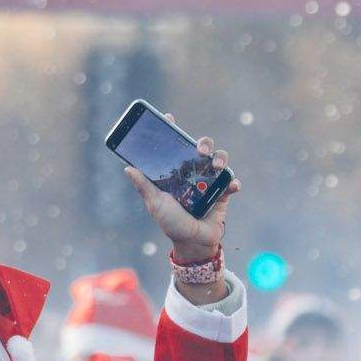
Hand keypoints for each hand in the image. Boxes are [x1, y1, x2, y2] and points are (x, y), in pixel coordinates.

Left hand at [123, 135, 237, 262]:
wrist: (192, 243)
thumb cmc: (171, 222)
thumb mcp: (155, 203)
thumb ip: (144, 186)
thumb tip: (127, 168)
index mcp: (176, 172)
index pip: (174, 147)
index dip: (172, 130)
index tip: (168, 117)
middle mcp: (193, 172)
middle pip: (202, 148)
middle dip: (204, 143)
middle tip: (200, 149)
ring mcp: (210, 181)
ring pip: (220, 160)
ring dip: (221, 158)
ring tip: (217, 166)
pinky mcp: (223, 193)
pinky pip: (231, 182)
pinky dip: (233, 182)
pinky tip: (231, 186)